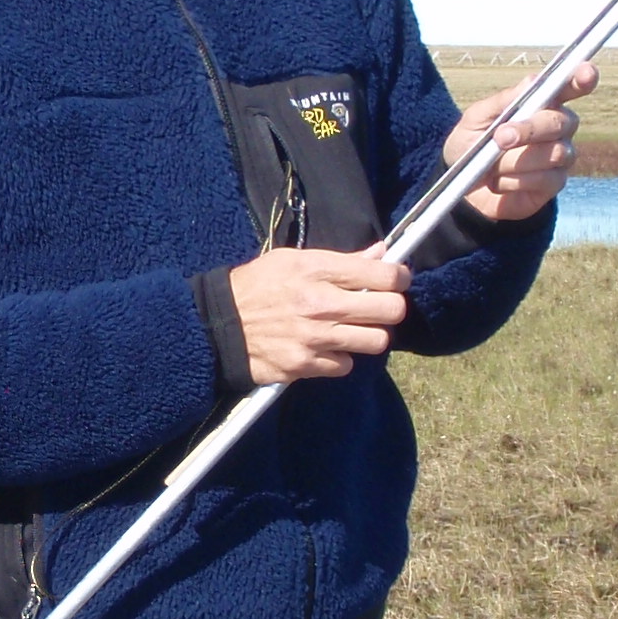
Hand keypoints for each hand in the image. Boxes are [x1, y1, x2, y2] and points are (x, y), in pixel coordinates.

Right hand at [227, 248, 410, 382]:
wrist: (218, 325)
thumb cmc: (256, 286)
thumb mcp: (293, 260)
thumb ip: (340, 260)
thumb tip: (380, 253)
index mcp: (317, 270)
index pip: (383, 274)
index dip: (399, 277)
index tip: (396, 279)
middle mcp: (321, 304)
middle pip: (391, 310)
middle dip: (392, 307)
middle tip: (380, 307)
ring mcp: (315, 338)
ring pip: (376, 341)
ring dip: (369, 335)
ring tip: (354, 329)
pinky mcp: (306, 365)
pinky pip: (346, 365)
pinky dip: (340, 358)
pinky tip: (325, 347)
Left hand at [441, 63, 595, 220]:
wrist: (463, 186)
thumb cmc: (472, 142)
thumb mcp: (477, 117)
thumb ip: (505, 100)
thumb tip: (532, 82)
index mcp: (543, 102)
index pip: (570, 86)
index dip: (582, 78)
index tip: (587, 73)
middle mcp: (560, 126)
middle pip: (559, 122)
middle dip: (528, 130)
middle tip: (500, 137)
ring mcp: (561, 155)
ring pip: (553, 153)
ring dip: (514, 161)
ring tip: (491, 166)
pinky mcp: (556, 183)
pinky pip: (544, 179)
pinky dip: (513, 181)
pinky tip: (499, 182)